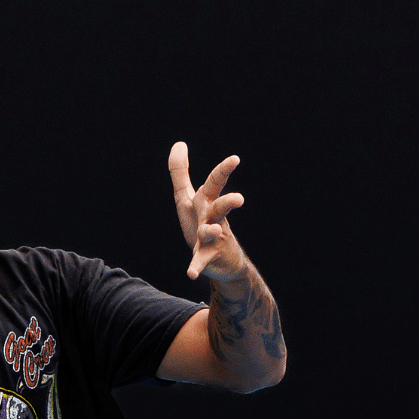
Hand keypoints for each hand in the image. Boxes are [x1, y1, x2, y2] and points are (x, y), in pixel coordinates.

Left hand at [168, 141, 247, 280]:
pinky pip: (200, 262)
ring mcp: (212, 238)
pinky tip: (191, 274)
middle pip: (220, 207)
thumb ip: (181, 172)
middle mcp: (213, 218)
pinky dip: (196, 267)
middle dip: (228, 202)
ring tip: (214, 230)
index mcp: (207, 202)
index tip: (235, 159)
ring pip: (212, 232)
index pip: (215, 183)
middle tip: (239, 199)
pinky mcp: (207, 257)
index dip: (223, 171)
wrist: (221, 260)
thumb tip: (179, 143)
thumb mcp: (188, 197)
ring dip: (211, 231)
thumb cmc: (203, 223)